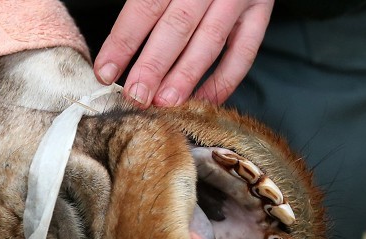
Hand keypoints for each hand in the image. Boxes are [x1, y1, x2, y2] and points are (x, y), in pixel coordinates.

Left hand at [93, 0, 273, 106]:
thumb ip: (143, 1)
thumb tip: (115, 47)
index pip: (145, 6)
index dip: (124, 40)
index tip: (106, 70)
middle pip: (177, 26)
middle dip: (154, 66)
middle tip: (136, 95)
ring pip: (210, 41)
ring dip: (186, 76)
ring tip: (165, 102)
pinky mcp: (259, 13)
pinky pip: (244, 52)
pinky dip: (225, 81)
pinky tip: (202, 101)